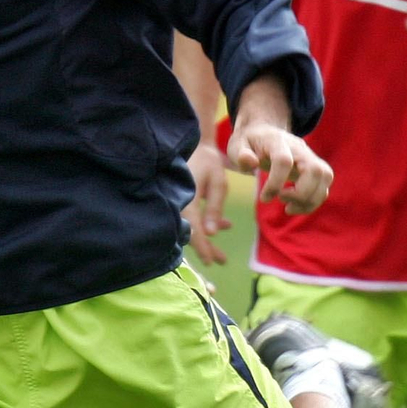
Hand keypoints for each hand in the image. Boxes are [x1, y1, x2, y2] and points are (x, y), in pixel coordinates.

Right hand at [184, 139, 231, 264]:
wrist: (197, 146)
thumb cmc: (208, 162)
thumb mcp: (218, 184)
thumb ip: (215, 208)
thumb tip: (211, 234)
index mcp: (186, 202)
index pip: (194, 231)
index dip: (203, 248)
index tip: (210, 262)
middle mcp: (180, 206)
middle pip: (191, 234)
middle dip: (205, 249)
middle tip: (220, 261)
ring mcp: (181, 205)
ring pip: (194, 229)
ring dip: (208, 239)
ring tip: (223, 256)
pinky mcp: (186, 202)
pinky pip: (195, 219)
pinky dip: (209, 224)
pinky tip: (226, 225)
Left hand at [226, 118, 331, 214]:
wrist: (264, 132)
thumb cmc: (249, 142)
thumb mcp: (237, 144)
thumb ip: (240, 153)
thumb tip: (250, 162)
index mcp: (277, 141)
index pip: (284, 161)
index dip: (275, 183)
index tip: (264, 198)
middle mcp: (299, 148)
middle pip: (315, 170)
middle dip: (300, 193)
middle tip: (280, 199)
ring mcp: (310, 157)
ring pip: (325, 178)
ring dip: (310, 200)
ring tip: (288, 208)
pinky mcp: (315, 169)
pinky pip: (324, 186)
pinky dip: (312, 202)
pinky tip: (294, 207)